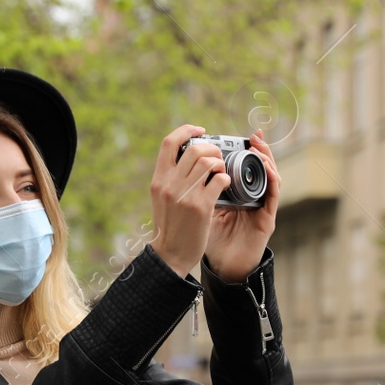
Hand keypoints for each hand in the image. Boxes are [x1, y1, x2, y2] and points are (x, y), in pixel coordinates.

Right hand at [148, 125, 228, 278]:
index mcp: (158, 179)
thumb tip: (186, 154)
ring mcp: (185, 195)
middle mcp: (169, 184)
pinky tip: (225, 185)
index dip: (186, 130)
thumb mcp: (161, 197)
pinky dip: (226, 179)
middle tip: (217, 157)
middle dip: (211, 148)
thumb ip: (170, 177)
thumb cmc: (169, 225)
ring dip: (220, 163)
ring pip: (209, 162)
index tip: (200, 131)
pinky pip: (220, 180)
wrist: (171, 253)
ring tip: (221, 171)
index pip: (169, 142)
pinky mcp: (201, 206)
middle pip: (194, 149)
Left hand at [205, 131, 279, 282]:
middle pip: (259, 169)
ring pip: (270, 177)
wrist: (222, 267)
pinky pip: (273, 194)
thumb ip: (201, 191)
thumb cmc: (212, 240)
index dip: (243, 152)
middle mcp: (251, 199)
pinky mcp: (267, 219)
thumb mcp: (203, 210)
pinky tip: (267, 168)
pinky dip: (272, 179)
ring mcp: (261, 208)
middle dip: (258, 150)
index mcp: (236, 195)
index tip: (239, 138)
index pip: (243, 168)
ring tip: (260, 147)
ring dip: (267, 160)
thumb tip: (188, 168)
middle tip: (253, 137)